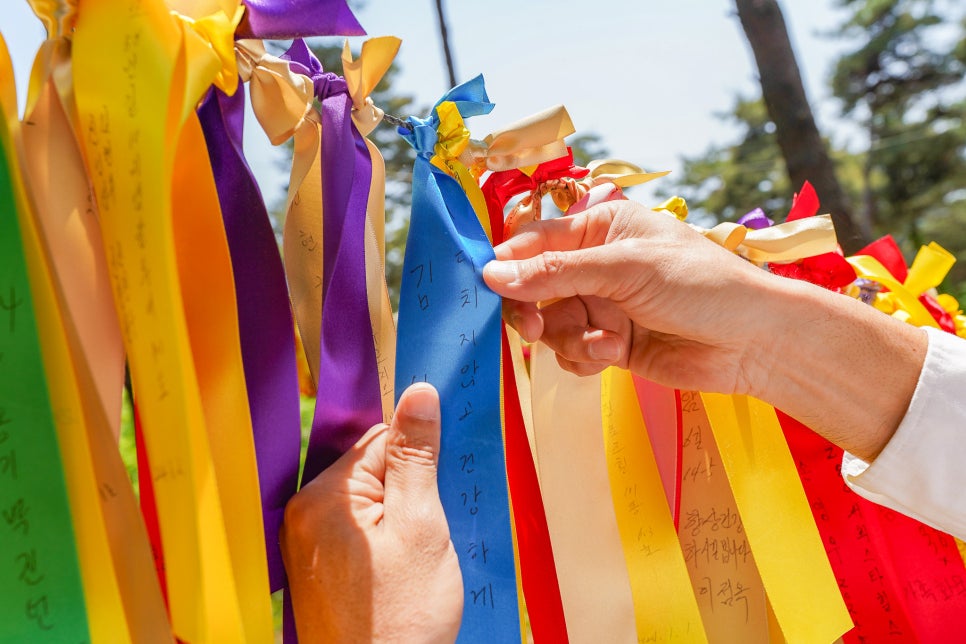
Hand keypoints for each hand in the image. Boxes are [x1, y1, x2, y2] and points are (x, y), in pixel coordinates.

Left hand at [280, 384, 462, 642]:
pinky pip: (360, 533)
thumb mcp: (421, 526)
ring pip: (369, 504)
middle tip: (433, 526)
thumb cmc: (402, 618)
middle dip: (411, 488)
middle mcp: (306, 515)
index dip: (419, 453)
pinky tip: (405, 571)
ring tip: (420, 556)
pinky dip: (388, 541)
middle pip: (372, 470)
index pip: (379, 439)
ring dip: (402, 516)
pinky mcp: (321, 572)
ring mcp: (310, 546)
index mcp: (325, 497)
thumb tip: (418, 394)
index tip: (444, 473)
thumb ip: (416, 457)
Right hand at [483, 199, 925, 459]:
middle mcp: (595, 266)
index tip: (487, 290)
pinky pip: (572, 353)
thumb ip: (556, 273)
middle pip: (533, 288)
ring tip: (608, 342)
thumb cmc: (700, 285)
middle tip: (535, 329)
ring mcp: (603, 306)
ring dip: (572, 339)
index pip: (534, 241)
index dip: (508, 265)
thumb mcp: (624, 269)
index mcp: (600, 228)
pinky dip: (586, 358)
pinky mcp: (611, 344)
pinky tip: (614, 356)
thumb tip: (491, 274)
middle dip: (534, 311)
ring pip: (551, 326)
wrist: (753, 342)